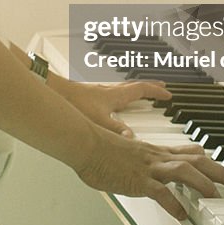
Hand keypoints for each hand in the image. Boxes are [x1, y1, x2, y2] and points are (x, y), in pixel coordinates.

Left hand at [54, 78, 171, 135]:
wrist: (55, 92)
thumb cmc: (75, 102)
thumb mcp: (99, 121)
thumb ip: (116, 130)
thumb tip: (132, 139)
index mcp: (116, 94)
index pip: (142, 89)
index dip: (156, 92)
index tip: (168, 94)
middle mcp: (111, 90)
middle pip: (136, 85)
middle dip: (150, 87)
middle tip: (162, 88)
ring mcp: (102, 91)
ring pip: (125, 87)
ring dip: (137, 89)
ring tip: (144, 94)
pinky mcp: (92, 94)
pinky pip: (115, 92)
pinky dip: (123, 94)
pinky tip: (117, 103)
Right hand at [74, 124, 223, 220]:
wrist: (85, 142)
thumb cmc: (100, 148)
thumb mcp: (126, 152)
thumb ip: (138, 161)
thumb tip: (140, 170)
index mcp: (156, 152)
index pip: (191, 153)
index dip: (211, 162)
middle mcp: (157, 157)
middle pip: (198, 161)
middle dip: (223, 172)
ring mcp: (148, 168)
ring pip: (184, 171)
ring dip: (204, 184)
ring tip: (218, 198)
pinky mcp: (137, 180)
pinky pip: (159, 191)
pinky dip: (173, 203)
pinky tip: (182, 215)